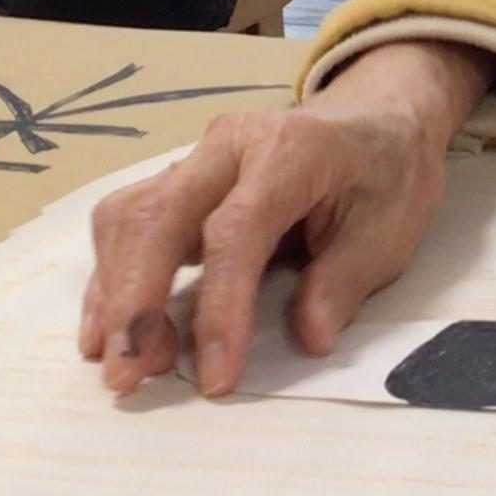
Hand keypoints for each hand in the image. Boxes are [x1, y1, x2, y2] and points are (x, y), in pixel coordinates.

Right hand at [79, 41, 495, 396]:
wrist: (379, 119)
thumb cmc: (387, 176)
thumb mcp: (390, 231)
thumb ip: (344, 283)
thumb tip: (307, 339)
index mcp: (289, 151)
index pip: (235, 232)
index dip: (219, 308)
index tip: (216, 376)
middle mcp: (227, 146)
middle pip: (158, 218)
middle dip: (135, 303)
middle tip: (129, 375)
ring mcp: (196, 159)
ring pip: (129, 217)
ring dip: (115, 294)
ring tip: (124, 364)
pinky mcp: (179, 181)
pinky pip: (128, 223)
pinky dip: (111, 278)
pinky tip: (106, 331)